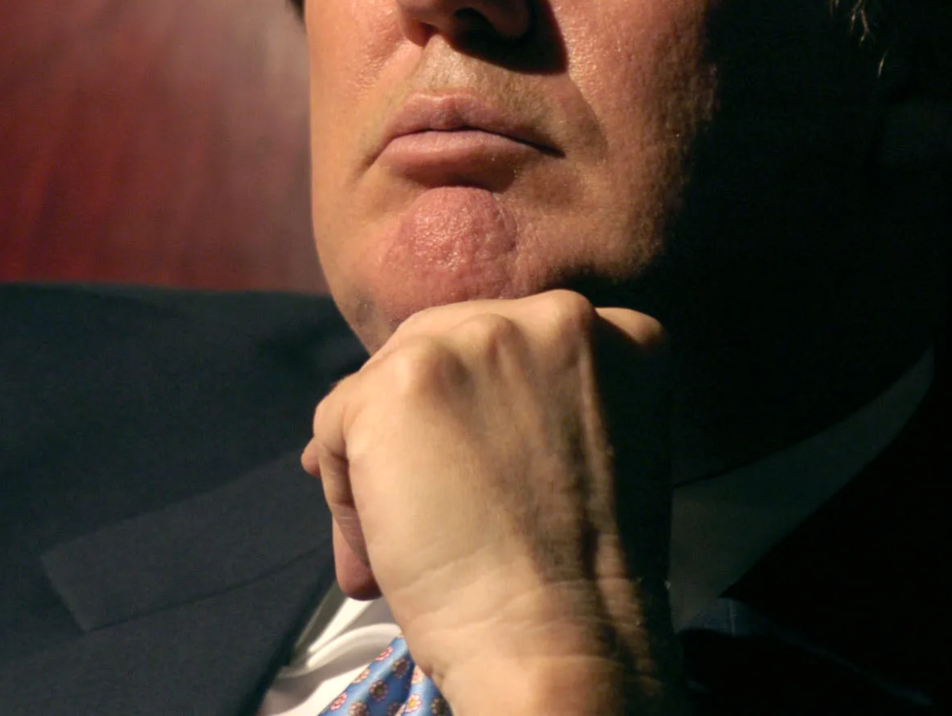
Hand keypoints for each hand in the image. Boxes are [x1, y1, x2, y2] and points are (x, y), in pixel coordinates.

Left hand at [301, 291, 681, 714]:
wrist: (561, 637)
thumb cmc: (583, 578)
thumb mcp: (593, 448)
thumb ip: (529, 402)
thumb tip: (415, 420)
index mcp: (612, 333)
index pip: (508, 344)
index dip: (474, 407)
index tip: (470, 468)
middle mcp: (551, 315)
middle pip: (439, 345)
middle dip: (416, 426)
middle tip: (417, 505)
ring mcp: (475, 339)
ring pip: (385, 384)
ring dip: (378, 459)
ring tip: (393, 541)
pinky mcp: (402, 378)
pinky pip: (339, 420)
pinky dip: (345, 489)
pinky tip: (376, 548)